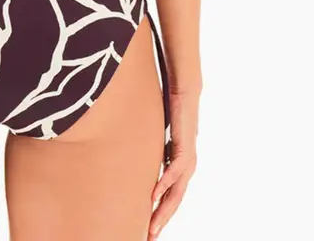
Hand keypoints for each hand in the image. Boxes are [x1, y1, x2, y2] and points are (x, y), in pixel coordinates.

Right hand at [148, 89, 199, 238]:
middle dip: (161, 220)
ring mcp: (187, 157)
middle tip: (149, 237)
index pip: (169, 195)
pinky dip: (165, 184)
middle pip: (174, 201)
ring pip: (176, 192)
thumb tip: (126, 150)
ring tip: (152, 225)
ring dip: (164, 210)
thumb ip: (147, 146)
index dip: (159, 213)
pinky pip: (175, 170)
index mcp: (178, 164)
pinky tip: (154, 195)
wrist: (185, 88)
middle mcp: (185, 165)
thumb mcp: (154, 132)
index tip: (147, 228)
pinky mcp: (185, 146)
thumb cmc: (169, 107)